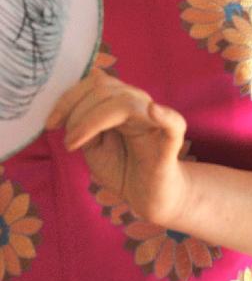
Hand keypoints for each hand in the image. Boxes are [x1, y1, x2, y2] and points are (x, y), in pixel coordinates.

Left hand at [46, 70, 189, 225]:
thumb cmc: (122, 168)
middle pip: (105, 88)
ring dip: (91, 120)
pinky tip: (153, 111)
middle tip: (66, 140)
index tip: (50, 123)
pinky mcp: (170, 142)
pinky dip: (164, 115)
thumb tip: (68, 112)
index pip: (96, 83)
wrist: (148, 198)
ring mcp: (155, 121)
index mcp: (121, 101)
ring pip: (124, 102)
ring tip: (75, 144)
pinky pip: (173, 124)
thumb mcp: (94, 148)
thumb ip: (84, 126)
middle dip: (76, 110)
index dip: (69, 98)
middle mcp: (139, 103)